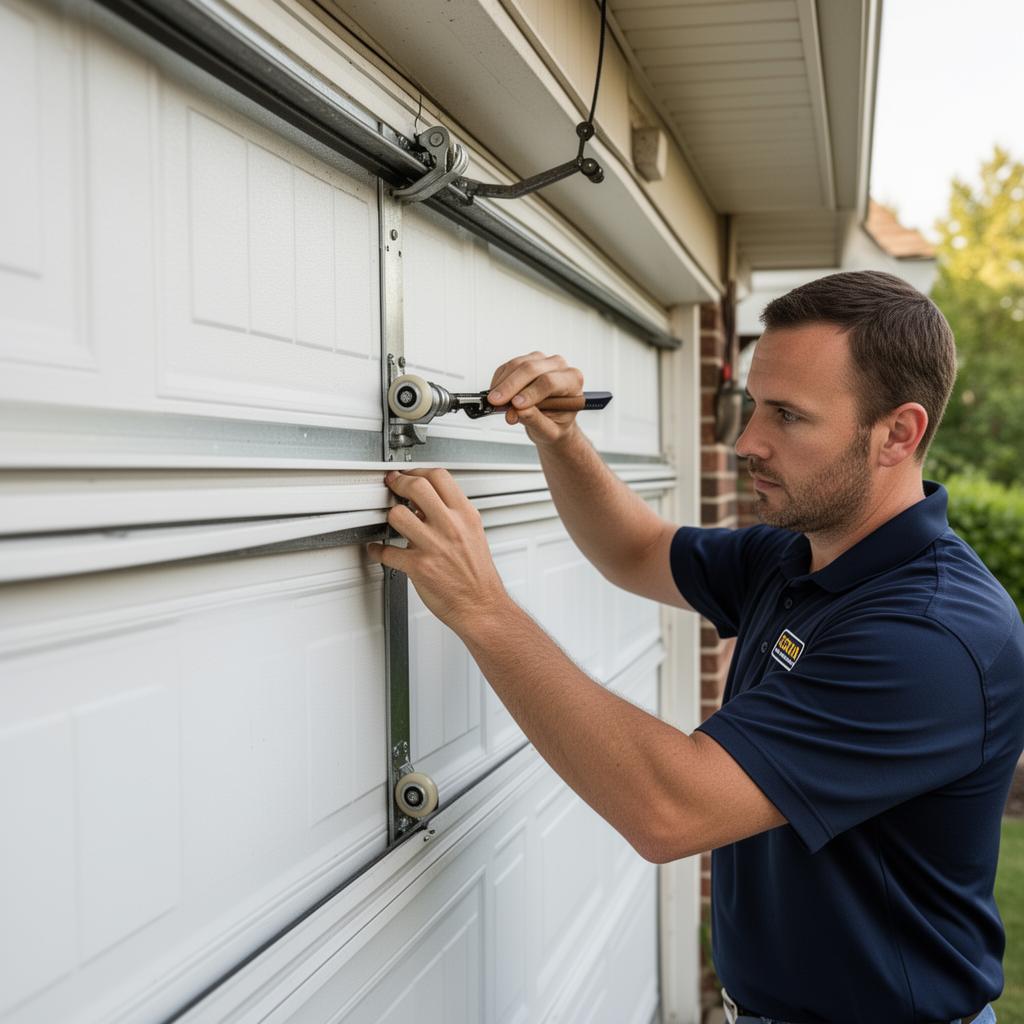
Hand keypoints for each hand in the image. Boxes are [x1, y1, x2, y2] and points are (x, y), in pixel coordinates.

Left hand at [366, 468, 509, 629]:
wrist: (482, 605)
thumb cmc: (478, 575)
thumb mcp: (473, 534)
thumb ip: (452, 515)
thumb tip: (426, 503)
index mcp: (465, 515)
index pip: (440, 476)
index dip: (418, 471)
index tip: (409, 474)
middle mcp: (450, 527)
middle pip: (416, 486)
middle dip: (399, 482)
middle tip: (393, 485)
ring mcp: (433, 546)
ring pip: (397, 515)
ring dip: (390, 516)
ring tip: (391, 520)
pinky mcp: (418, 567)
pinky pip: (387, 552)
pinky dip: (378, 550)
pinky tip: (379, 549)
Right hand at [487, 352, 583, 447]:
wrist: (553, 420)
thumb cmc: (557, 424)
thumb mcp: (550, 431)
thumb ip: (536, 421)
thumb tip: (518, 411)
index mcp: (572, 381)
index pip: (550, 382)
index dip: (530, 392)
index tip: (515, 405)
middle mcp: (559, 366)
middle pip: (531, 369)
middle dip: (510, 386)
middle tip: (496, 402)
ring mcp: (542, 361)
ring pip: (517, 365)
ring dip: (502, 384)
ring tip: (496, 403)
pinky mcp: (526, 360)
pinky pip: (508, 367)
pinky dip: (499, 381)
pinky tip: (497, 395)